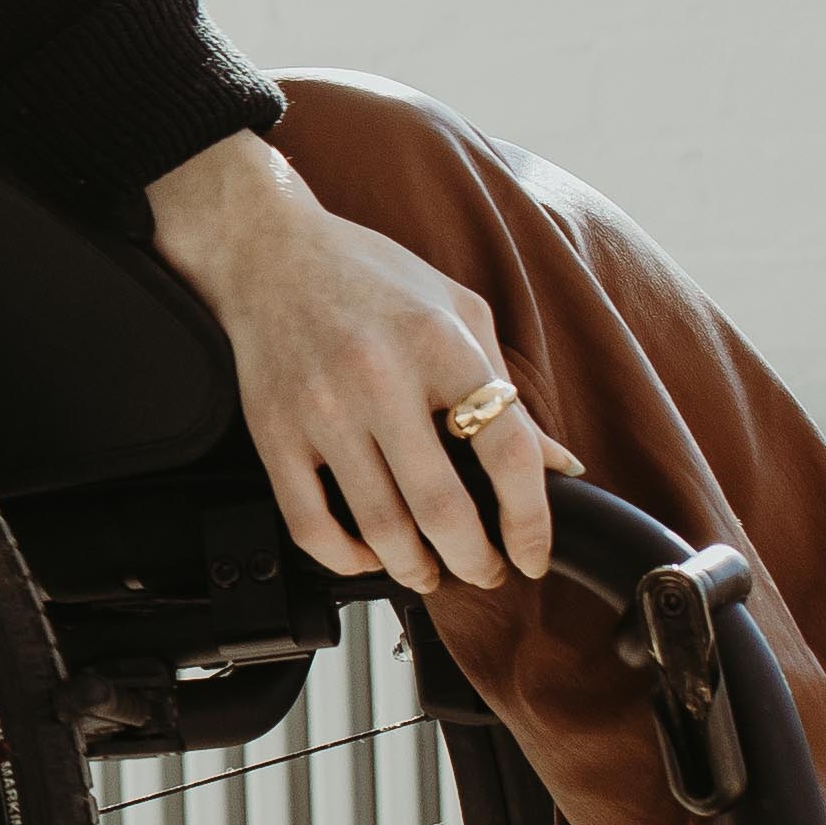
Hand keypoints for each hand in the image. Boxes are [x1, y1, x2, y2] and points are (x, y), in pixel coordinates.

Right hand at [141, 131, 563, 593]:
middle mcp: (380, 377)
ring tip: (429, 571)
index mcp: (440, 343)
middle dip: (474, 561)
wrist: (268, 253)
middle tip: (484, 571)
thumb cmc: (370, 276)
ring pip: (379, 528)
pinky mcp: (274, 432)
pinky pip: (311, 524)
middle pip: (442, 508)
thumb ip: (507, 387)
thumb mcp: (457, 309)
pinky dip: (346, 558)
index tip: (532, 553)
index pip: (507, 452)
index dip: (530, 520)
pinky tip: (367, 555)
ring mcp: (322, 409)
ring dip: (415, 570)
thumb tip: (558, 464)